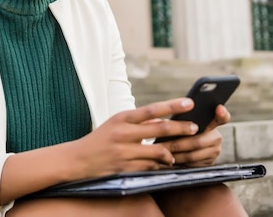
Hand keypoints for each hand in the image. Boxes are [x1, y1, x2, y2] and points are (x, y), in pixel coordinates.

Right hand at [68, 98, 200, 178]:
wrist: (78, 159)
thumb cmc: (100, 139)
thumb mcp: (115, 123)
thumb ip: (137, 122)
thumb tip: (161, 119)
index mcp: (122, 118)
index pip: (152, 109)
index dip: (172, 106)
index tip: (189, 103)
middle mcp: (124, 133)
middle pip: (160, 129)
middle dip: (181, 129)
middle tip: (195, 128)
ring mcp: (124, 151)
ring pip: (159, 151)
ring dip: (171, 153)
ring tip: (176, 153)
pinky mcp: (125, 168)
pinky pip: (150, 166)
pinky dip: (158, 165)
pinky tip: (162, 164)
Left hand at [160, 104, 230, 166]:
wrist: (183, 151)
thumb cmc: (179, 132)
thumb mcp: (181, 123)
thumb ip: (179, 121)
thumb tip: (163, 123)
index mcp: (212, 123)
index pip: (222, 117)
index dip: (222, 113)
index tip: (219, 108)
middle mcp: (216, 138)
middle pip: (198, 141)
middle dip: (178, 143)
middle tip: (163, 143)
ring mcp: (214, 152)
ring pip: (193, 155)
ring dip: (176, 154)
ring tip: (163, 152)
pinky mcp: (208, 164)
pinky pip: (192, 165)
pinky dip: (179, 162)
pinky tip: (169, 159)